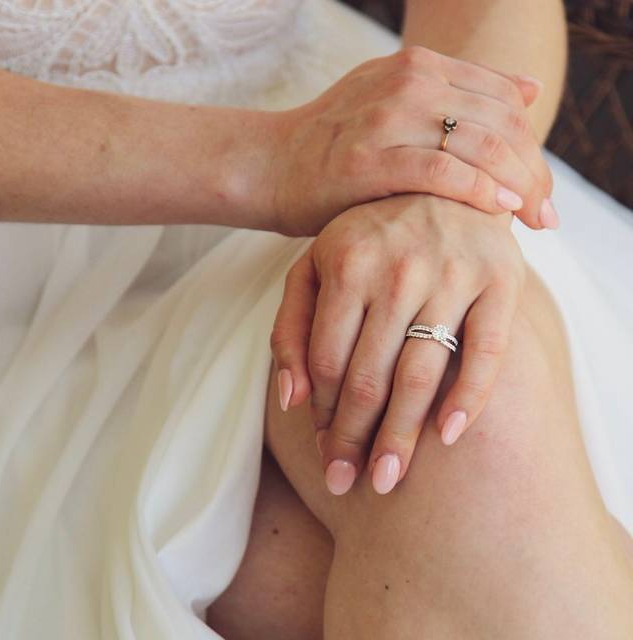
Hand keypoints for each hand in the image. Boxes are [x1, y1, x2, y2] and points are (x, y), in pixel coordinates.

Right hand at [266, 46, 555, 236]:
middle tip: (547, 214)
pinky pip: (442, 171)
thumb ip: (456, 95)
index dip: (532, 144)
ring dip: (517, 184)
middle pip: (499, 122)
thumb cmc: (334, 148)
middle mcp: (406, 82)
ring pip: (479, 144)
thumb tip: (526, 90)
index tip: (540, 187)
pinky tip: (498, 210)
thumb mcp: (393, 102)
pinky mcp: (368, 159)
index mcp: (417, 65)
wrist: (269, 166)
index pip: (502, 99)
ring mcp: (385, 118)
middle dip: (533, 170)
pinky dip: (478, 190)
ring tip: (533, 218)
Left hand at [269, 194, 525, 494]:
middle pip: (368, 375)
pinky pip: (486, 350)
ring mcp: (452, 273)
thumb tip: (289, 400)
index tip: (322, 450)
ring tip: (387, 480)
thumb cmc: (366, 239)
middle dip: (354, 438)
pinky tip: (448, 437)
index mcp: (345, 265)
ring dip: (403, 435)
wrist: (444, 183)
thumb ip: (291, 328)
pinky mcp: (500, 279)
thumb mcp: (313, 269)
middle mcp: (397, 268)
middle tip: (347, 484)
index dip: (321, 412)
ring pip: (421, 373)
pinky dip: (470, 397)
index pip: (327, 360)